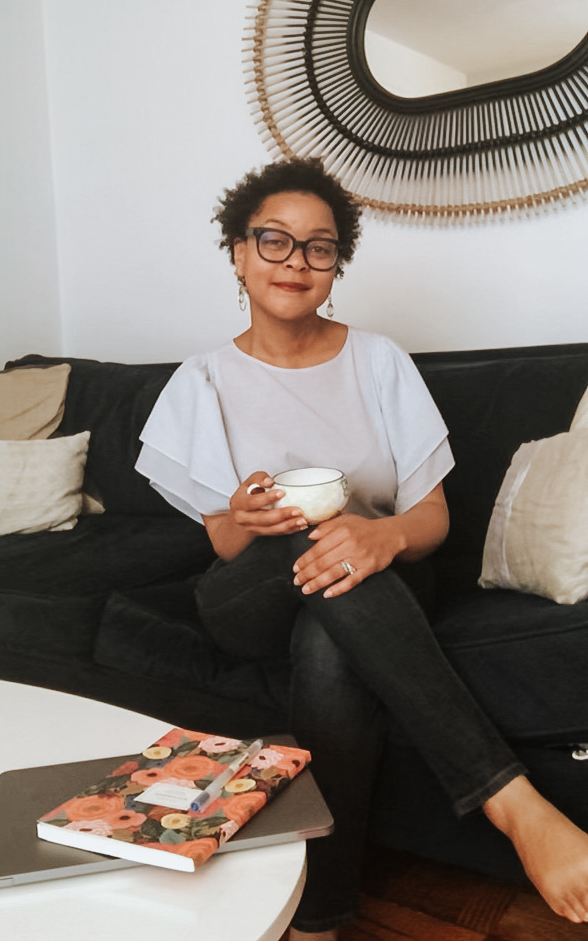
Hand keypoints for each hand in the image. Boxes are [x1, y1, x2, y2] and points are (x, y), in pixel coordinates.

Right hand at [228, 472, 308, 536]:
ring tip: (302, 520)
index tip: (282, 492)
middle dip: (282, 515)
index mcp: (239, 503)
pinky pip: (277, 533)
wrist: (238, 516)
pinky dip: (290, 530)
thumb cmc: (246, 496)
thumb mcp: (247, 483)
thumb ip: (258, 478)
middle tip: (297, 510)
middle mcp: (243, 518)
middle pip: (264, 518)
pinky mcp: (262, 534)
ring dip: (289, 525)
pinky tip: (300, 525)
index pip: (253, 502)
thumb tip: (269, 481)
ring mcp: (252, 528)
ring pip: (272, 529)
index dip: (267, 498)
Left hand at [292, 514, 406, 597]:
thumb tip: (309, 536)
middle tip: (297, 581)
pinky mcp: (369, 569)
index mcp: (342, 531)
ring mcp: (360, 558)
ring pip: (334, 573)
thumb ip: (326, 527)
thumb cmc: (364, 528)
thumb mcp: (345, 520)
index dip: (305, 560)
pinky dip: (339, 588)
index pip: (318, 549)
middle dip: (307, 573)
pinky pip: (352, 581)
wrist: (390, 535)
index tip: (295, 568)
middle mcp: (350, 544)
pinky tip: (327, 594)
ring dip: (318, 583)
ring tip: (306, 589)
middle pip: (323, 562)